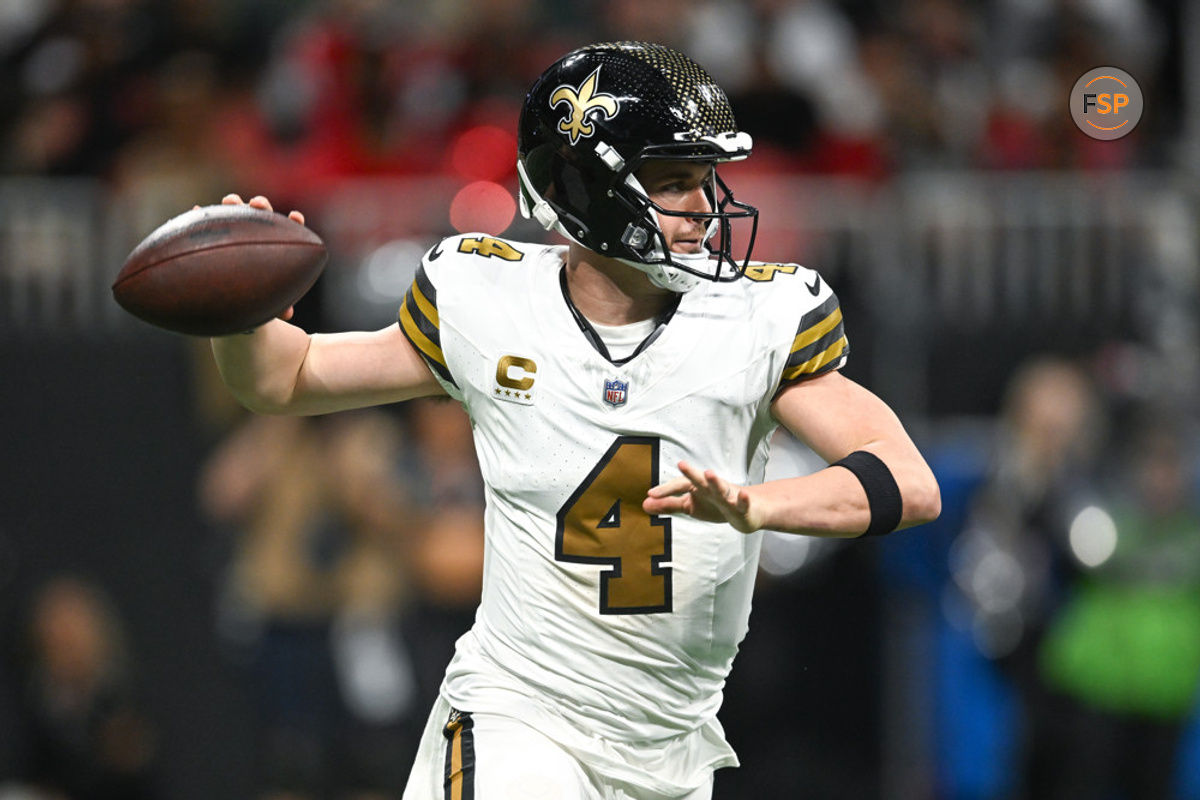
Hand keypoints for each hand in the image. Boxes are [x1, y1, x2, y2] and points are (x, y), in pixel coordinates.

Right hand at [204, 193, 306, 320]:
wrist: (234, 297)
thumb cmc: (257, 298)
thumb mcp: (267, 303)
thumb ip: (277, 306)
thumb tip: (288, 315)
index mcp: (277, 246)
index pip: (290, 230)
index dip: (294, 223)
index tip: (296, 217)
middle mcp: (258, 234)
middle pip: (263, 214)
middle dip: (262, 206)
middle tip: (257, 204)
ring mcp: (238, 230)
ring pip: (238, 212)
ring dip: (235, 204)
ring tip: (230, 202)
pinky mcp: (216, 232)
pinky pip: (209, 221)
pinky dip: (203, 216)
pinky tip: (196, 211)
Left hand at [643, 461, 763, 533]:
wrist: (746, 512)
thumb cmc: (715, 505)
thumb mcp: (690, 506)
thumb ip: (669, 504)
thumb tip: (645, 504)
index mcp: (698, 488)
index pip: (680, 486)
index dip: (666, 490)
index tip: (651, 494)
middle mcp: (711, 488)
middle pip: (699, 480)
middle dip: (691, 472)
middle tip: (681, 464)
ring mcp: (728, 496)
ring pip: (721, 488)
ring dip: (715, 481)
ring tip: (708, 473)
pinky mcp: (742, 506)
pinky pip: (743, 503)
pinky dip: (743, 499)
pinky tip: (743, 495)